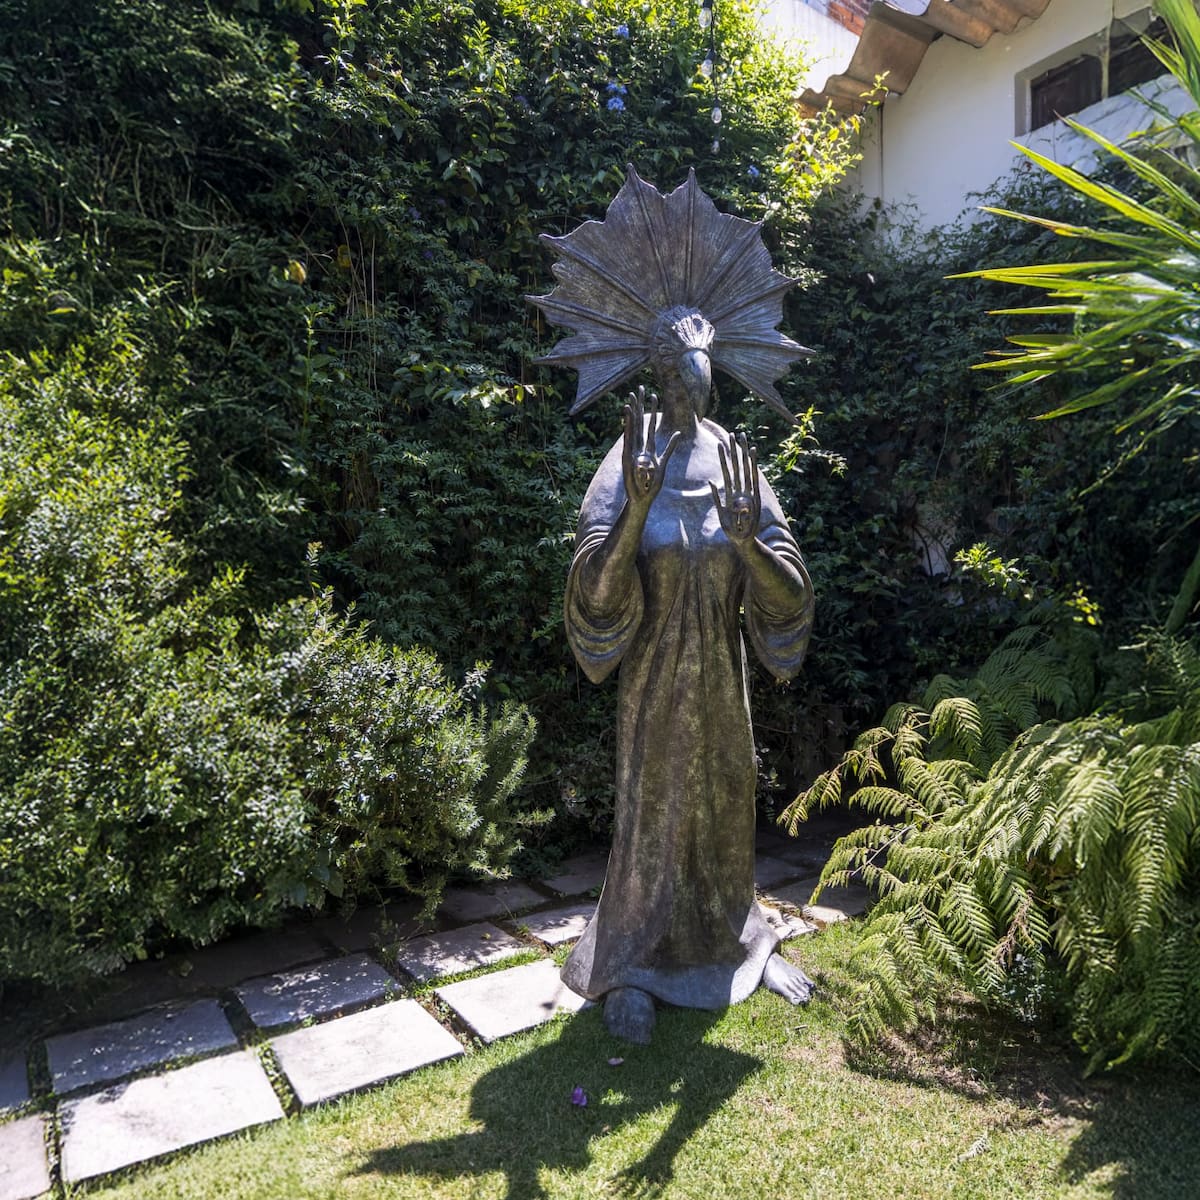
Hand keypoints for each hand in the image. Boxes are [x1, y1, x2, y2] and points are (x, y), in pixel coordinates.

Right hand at [622, 385, 679, 507]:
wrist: (642, 498)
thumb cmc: (651, 484)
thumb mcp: (664, 463)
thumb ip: (670, 448)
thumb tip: (677, 433)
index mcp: (649, 447)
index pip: (650, 424)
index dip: (652, 410)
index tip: (653, 395)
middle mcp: (639, 446)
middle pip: (640, 421)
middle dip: (640, 405)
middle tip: (639, 388)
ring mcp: (633, 450)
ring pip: (634, 426)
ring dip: (633, 411)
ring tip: (632, 397)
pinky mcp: (627, 456)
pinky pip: (629, 437)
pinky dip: (628, 424)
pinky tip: (627, 412)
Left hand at [710, 431, 759, 545]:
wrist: (744, 541)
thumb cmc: (732, 531)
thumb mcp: (721, 514)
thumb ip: (716, 499)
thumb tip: (711, 482)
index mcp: (731, 494)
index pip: (727, 471)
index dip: (724, 458)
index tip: (722, 444)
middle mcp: (740, 489)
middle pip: (737, 465)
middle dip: (735, 449)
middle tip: (733, 433)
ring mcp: (748, 491)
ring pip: (744, 467)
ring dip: (742, 451)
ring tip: (742, 437)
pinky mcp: (754, 495)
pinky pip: (752, 476)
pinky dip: (752, 463)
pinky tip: (752, 451)